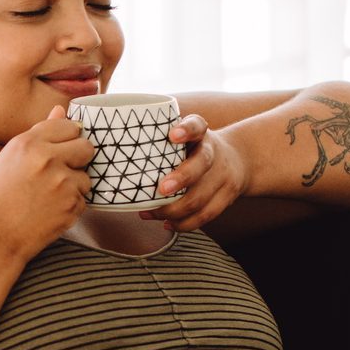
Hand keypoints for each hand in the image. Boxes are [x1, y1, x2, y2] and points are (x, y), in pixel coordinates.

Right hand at [0, 104, 95, 260]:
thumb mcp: (11, 157)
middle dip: (78, 158)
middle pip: (86, 147)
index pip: (69, 126)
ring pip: (86, 175)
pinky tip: (51, 210)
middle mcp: (46, 159)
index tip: (58, 151)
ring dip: (74, 185)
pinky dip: (72, 205)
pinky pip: (84, 198)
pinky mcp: (72, 205)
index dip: (67, 139)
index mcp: (28, 143)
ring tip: (49, 196)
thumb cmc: (0, 195)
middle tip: (59, 173)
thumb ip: (40, 133)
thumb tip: (62, 110)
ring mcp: (61, 183)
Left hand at [139, 114, 250, 232]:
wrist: (238, 158)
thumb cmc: (195, 147)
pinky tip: (166, 223)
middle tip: (160, 189)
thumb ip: (159, 135)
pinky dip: (185, 224)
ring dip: (174, 209)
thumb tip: (111, 146)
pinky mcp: (226, 197)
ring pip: (201, 197)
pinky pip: (206, 215)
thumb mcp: (186, 134)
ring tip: (149, 213)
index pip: (197, 125)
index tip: (173, 135)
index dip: (186, 130)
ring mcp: (223, 176)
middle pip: (202, 164)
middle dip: (181, 179)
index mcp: (201, 133)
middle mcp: (214, 152)